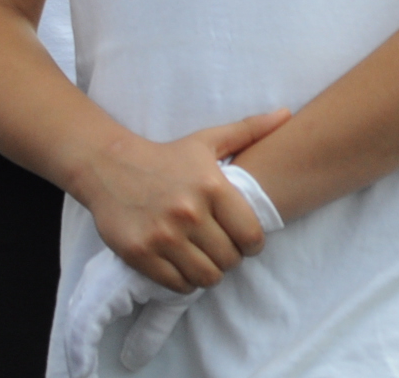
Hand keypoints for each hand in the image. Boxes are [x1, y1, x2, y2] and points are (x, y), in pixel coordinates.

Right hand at [77, 110, 288, 293]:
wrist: (111, 168)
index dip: (253, 244)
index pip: (250, 234)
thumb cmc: (167, 156)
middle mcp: (189, 213)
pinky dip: (186, 283)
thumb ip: (250, 129)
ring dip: (211, 274)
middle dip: (232, 259)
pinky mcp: (140, 254)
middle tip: (225, 251)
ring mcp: (163, 236)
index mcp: (212, 187)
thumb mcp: (208, 140)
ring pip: (206, 276)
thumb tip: (287, 114)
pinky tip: (185, 268)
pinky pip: (176, 284)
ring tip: (208, 261)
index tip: (246, 242)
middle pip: (229, 259)